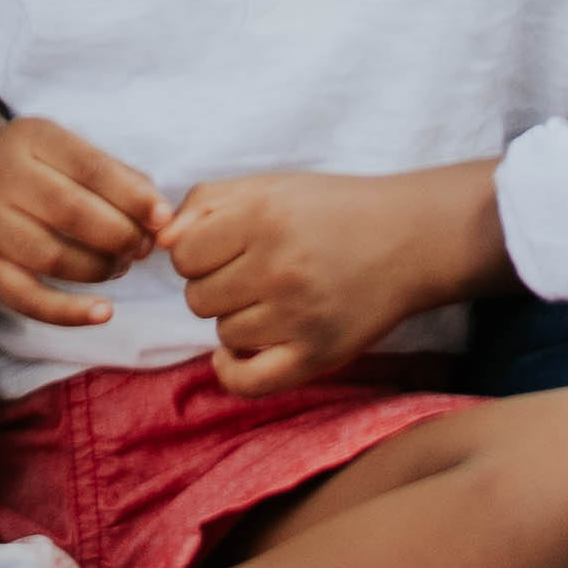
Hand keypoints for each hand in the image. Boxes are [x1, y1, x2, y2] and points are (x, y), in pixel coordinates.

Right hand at [0, 111, 167, 332]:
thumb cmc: (37, 166)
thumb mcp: (68, 150)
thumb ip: (116, 177)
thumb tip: (161, 217)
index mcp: (30, 138)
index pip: (89, 167)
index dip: (133, 196)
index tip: (164, 218)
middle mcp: (0, 177)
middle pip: (71, 212)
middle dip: (121, 235)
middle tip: (144, 248)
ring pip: (53, 257)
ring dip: (101, 269)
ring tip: (121, 266)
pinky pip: (27, 299)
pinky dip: (70, 312)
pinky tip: (103, 312)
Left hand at [160, 162, 485, 394]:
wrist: (407, 239)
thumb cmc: (329, 210)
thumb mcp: (268, 186)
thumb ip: (206, 203)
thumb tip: (160, 241)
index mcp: (263, 217)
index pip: (182, 254)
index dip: (195, 252)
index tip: (221, 249)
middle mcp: (279, 266)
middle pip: (198, 297)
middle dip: (215, 286)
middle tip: (250, 274)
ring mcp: (298, 316)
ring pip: (223, 334)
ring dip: (236, 320)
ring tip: (268, 300)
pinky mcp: (318, 354)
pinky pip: (248, 381)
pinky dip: (231, 371)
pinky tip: (236, 354)